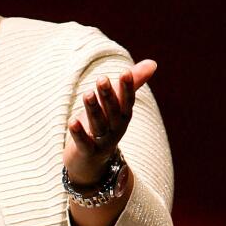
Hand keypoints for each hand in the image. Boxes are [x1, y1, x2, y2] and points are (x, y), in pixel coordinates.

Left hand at [64, 59, 156, 186]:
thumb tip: (153, 63)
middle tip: (102, 79)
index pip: (127, 101)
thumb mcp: (116, 105)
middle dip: (108, 96)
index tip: (125, 72)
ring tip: (87, 94)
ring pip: (99, 124)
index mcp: (123, 117)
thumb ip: (132, 84)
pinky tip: (72, 122)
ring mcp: (102, 142)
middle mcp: (115, 129)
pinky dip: (79, 133)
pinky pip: (84, 143)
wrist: (91, 162)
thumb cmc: (103, 126)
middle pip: (113, 112)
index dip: (127, 88)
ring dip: (94, 109)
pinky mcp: (87, 152)